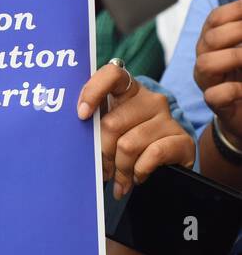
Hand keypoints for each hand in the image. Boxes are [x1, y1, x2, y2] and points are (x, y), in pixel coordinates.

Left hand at [78, 63, 193, 198]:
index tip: (81, 115)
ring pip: (128, 145)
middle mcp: (150, 99)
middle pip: (111, 124)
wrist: (168, 161)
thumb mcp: (110, 129)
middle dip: (102, 153)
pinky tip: (137, 177)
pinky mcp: (183, 139)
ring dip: (119, 169)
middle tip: (102, 170)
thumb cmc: (129, 141)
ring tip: (118, 179)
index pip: (112, 74)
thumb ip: (94, 123)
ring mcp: (168, 118)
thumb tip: (71, 137)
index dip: (93, 91)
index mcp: (128, 90)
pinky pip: (153, 155)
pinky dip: (139, 171)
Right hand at [192, 0, 241, 148]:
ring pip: (205, 63)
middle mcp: (206, 58)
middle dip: (239, 32)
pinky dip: (234, 90)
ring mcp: (208, 82)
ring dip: (235, 58)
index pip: (216, 18)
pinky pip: (215, 95)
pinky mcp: (216, 105)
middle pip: (210, 38)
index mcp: (215, 42)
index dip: (235, 10)